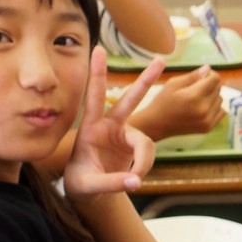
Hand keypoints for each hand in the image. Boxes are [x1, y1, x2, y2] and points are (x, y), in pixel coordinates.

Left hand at [63, 48, 159, 196]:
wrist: (88, 191)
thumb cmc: (80, 183)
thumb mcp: (87, 185)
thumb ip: (110, 183)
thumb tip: (135, 182)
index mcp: (90, 128)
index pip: (94, 97)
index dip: (98, 74)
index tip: (99, 50)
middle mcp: (110, 126)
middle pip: (131, 100)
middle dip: (145, 80)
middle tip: (160, 60)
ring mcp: (124, 135)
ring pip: (145, 140)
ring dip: (145, 159)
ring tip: (137, 179)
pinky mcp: (134, 147)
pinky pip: (147, 154)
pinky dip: (145, 167)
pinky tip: (135, 179)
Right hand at [131, 65, 224, 140]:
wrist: (157, 124)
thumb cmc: (163, 100)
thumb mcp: (173, 83)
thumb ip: (193, 76)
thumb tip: (208, 69)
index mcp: (194, 96)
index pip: (215, 79)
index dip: (210, 74)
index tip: (202, 75)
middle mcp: (204, 109)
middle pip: (218, 88)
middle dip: (210, 84)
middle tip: (197, 86)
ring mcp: (207, 120)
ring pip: (220, 99)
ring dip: (213, 95)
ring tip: (198, 97)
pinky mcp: (208, 127)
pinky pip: (221, 112)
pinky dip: (215, 107)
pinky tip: (203, 106)